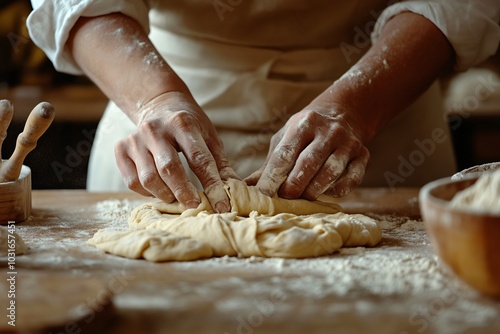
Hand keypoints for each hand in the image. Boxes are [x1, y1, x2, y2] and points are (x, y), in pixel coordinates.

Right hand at [114, 91, 238, 211]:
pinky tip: (160, 191)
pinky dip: (147, 193)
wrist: (158, 104)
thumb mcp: (209, 136)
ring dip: (166, 195)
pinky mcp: (121, 148)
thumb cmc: (189, 124)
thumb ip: (220, 163)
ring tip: (178, 199)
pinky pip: (132, 181)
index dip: (212, 185)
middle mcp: (155, 129)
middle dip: (184, 193)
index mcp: (182, 123)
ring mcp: (135, 138)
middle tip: (196, 206)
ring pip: (148, 178)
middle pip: (169, 169)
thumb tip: (234, 190)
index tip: (221, 205)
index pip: (199, 159)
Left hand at [246, 101, 369, 198]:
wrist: (344, 113)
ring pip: (330, 173)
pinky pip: (351, 179)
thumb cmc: (306, 132)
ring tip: (303, 196)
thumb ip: (270, 163)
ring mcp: (348, 143)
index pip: (285, 153)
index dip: (272, 176)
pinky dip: (337, 189)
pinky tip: (326, 190)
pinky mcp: (364, 155)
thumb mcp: (286, 138)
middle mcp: (328, 131)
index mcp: (304, 123)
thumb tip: (247, 187)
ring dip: (314, 190)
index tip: (262, 193)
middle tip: (284, 197)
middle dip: (293, 186)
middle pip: (308, 164)